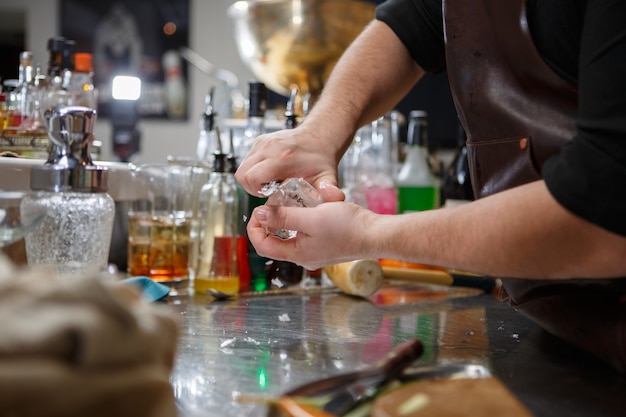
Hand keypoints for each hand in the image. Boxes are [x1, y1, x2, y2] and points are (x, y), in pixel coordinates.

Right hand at [235, 125, 345, 202]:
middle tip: (267, 191)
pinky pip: (247, 159)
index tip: (269, 195)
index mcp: (282, 158)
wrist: (321, 136)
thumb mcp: (327, 177)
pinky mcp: (260, 140)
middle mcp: (269, 147)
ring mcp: (263, 142)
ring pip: (242, 167)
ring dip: (252, 178)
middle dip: (251, 187)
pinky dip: (254, 169)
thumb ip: (330, 190)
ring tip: (269, 182)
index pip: (251, 177)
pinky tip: (270, 173)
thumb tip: (336, 198)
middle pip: (242, 174)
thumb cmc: (322, 158)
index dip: (256, 191)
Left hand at [247, 202, 373, 269]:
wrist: (376, 234)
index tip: (259, 209)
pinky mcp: (326, 246)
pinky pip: (305, 234)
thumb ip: (283, 217)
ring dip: (286, 220)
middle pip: (275, 241)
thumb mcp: (311, 217)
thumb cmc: (347, 226)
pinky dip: (300, 221)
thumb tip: (260, 214)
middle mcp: (304, 257)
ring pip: (290, 237)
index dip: (254, 227)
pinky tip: (308, 208)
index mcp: (297, 254)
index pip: (262, 245)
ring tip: (290, 202)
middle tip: (274, 203)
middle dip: (270, 222)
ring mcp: (315, 253)